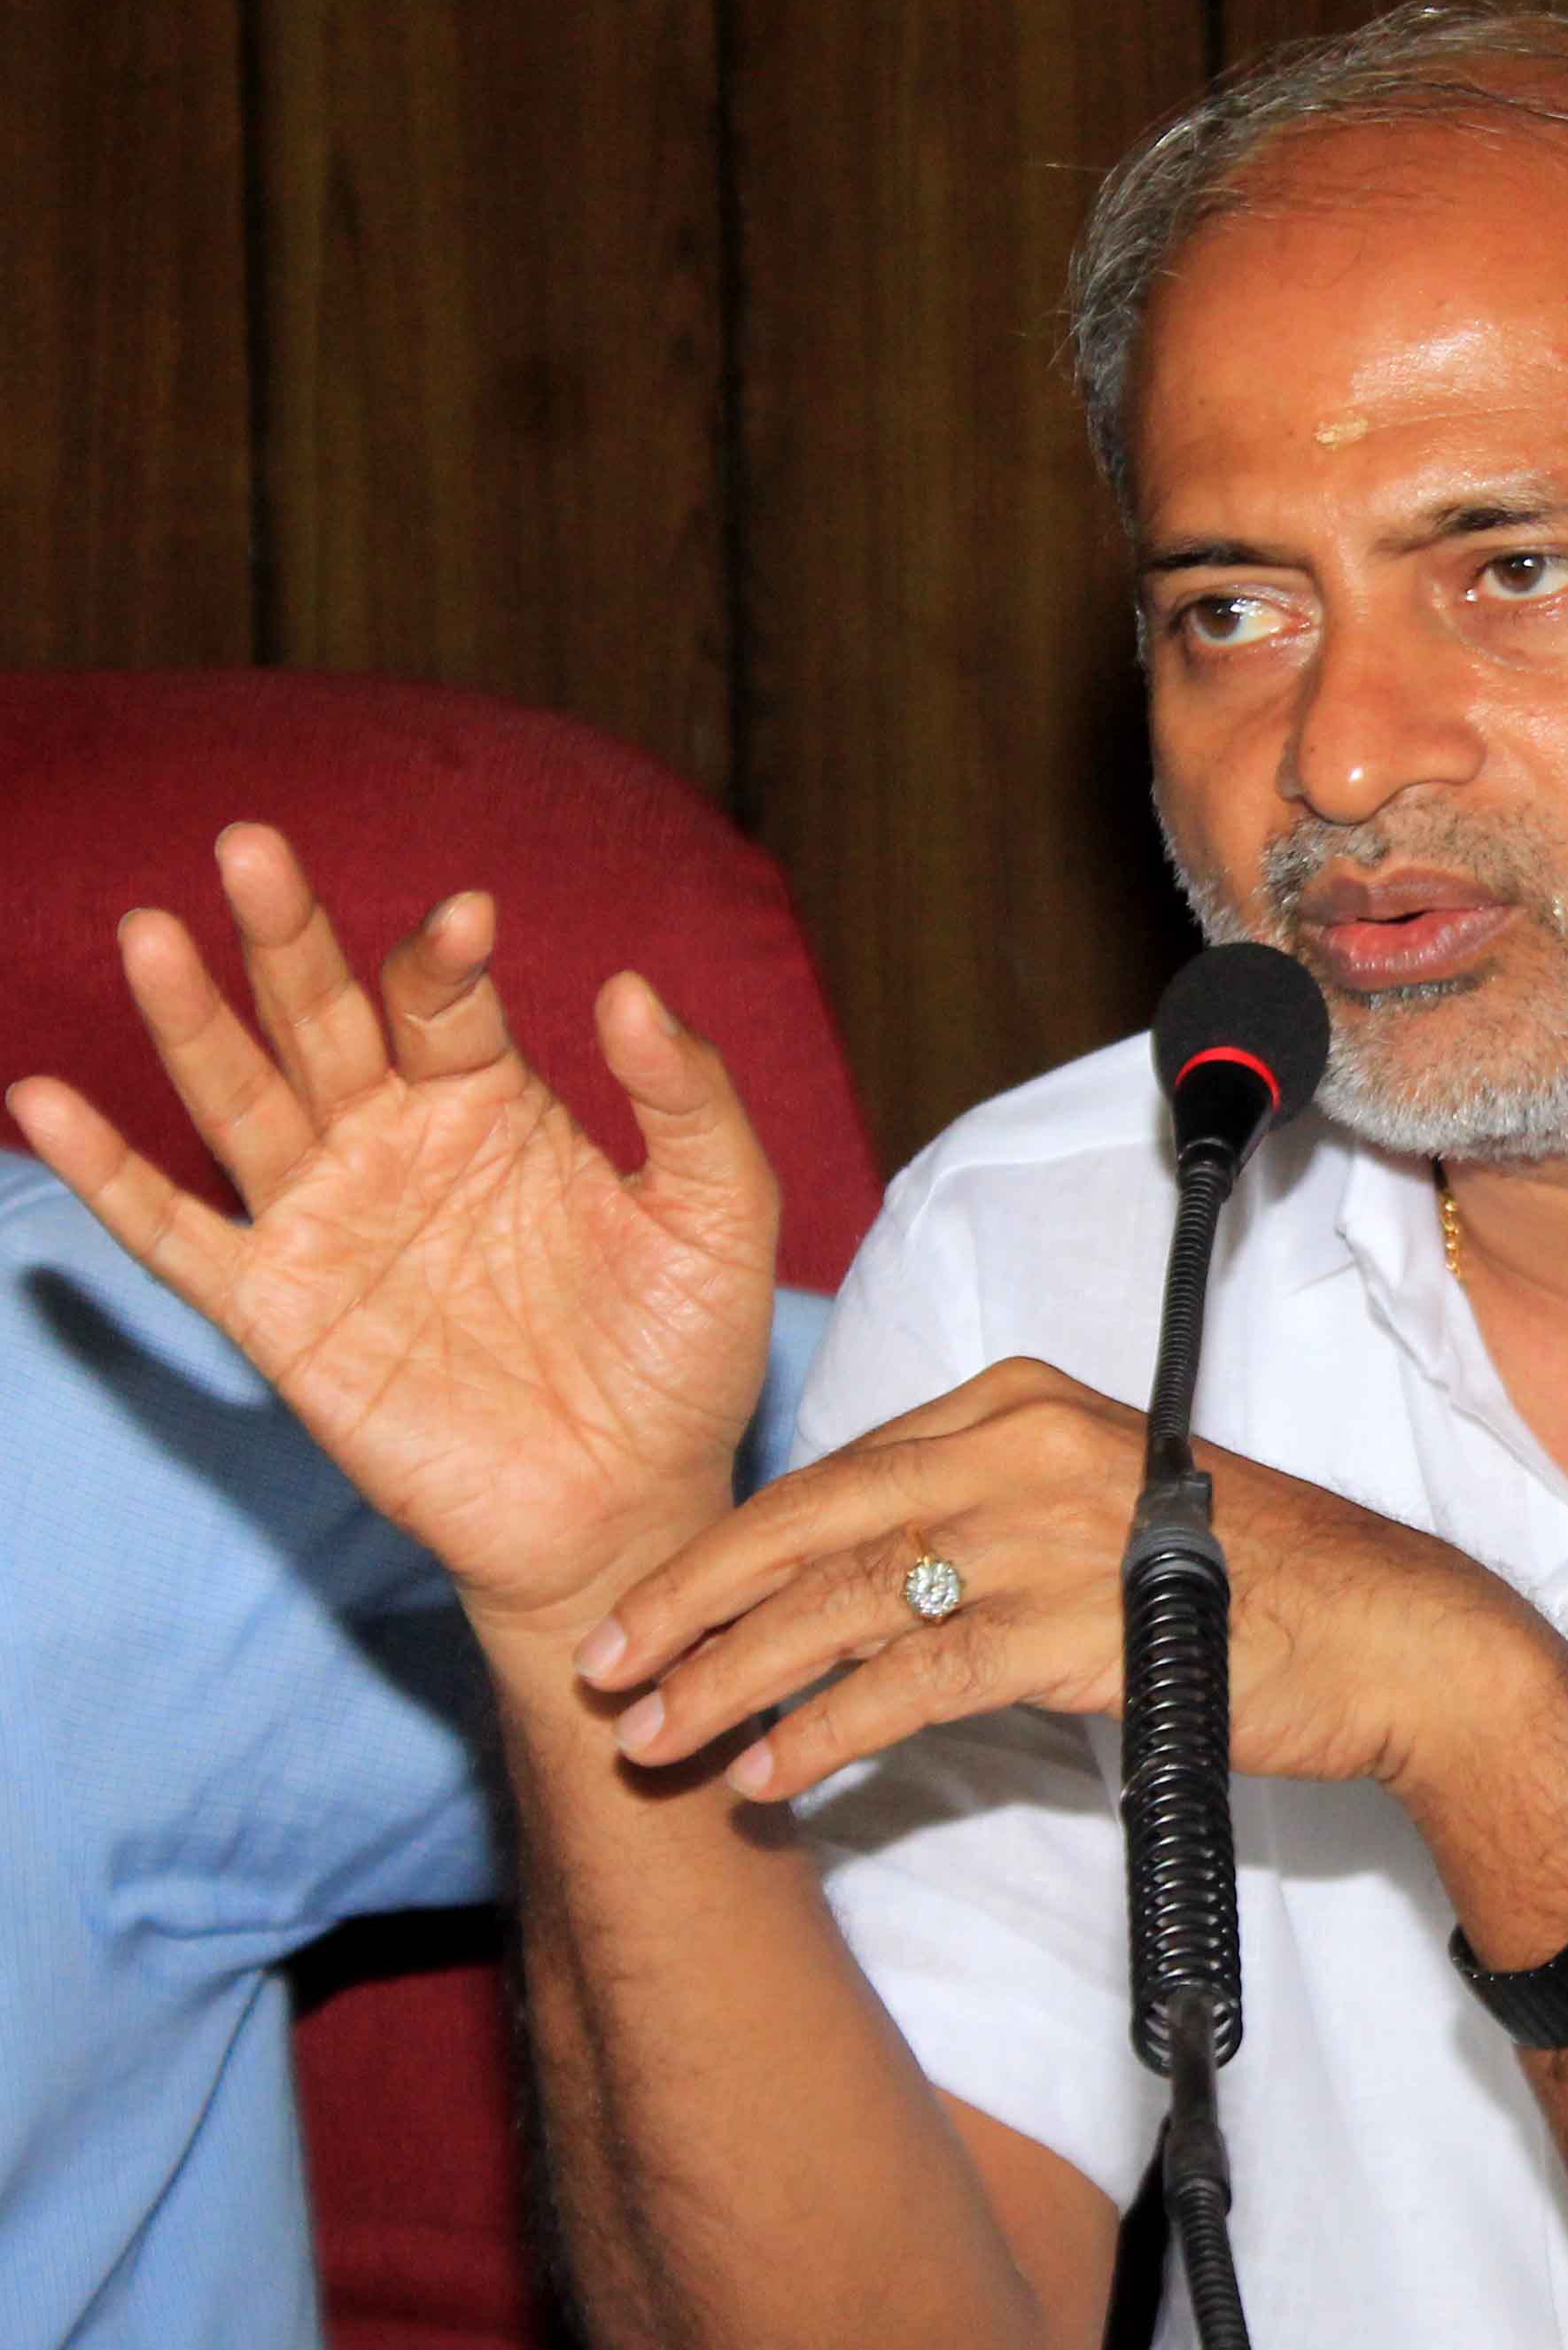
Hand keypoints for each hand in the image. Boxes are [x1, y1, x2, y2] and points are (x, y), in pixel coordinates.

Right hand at [5, 827, 779, 1629]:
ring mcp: (330, 1223)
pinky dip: (109, 1174)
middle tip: (250, 845)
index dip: (445, 956)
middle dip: (285, 935)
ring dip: (190, 1019)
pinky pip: (178, 1236)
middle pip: (322, 1016)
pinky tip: (46, 1100)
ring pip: (241, 1098)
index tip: (471, 920)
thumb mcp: (718, 1221)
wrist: (631, 1505)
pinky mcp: (281, 1314)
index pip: (445, 1001)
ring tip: (153, 930)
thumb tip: (630, 986)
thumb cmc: (681, 1359)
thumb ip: (690, 1104)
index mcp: (495, 1105)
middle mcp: (398, 1145)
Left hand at [577, 1356, 1567, 1826]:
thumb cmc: (1253, 1585)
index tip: (649, 1606)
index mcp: (1025, 1403)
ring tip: (654, 1741)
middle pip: (819, 1519)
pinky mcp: (1080, 1622)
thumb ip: (986, 1524)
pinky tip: (766, 1776)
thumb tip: (854, 1588)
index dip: (730, 1546)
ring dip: (735, 1678)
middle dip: (694, 1601)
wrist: (1393, 1638)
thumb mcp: (1103, 1514)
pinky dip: (825, 1729)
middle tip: (601, 1668)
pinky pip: (915, 1678)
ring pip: (847, 1600)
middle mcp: (1027, 1444)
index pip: (842, 1469)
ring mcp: (1053, 1529)